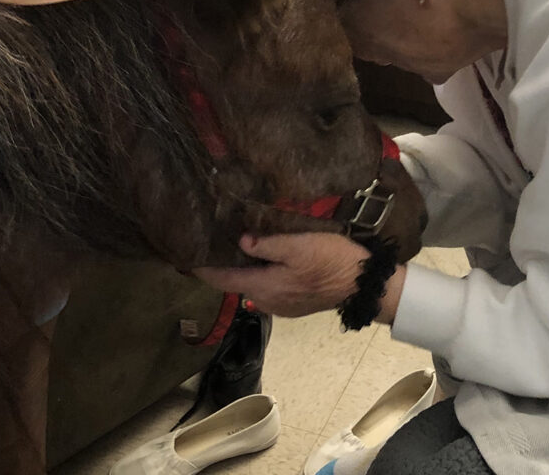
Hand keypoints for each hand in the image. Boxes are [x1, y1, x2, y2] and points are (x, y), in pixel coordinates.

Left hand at [194, 233, 371, 317]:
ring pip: (253, 287)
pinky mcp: (294, 305)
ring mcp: (282, 306)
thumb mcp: (298, 245)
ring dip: (245, 272)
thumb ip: (267, 245)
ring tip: (238, 249)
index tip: (185, 260)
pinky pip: (268, 290)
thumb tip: (241, 242)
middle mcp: (267, 301)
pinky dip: (260, 277)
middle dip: (224, 268)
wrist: (362, 284)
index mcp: (264, 287)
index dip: (204, 271)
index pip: (223, 281)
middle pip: (237, 285)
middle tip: (214, 244)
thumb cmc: (330, 260)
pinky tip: (265, 261)